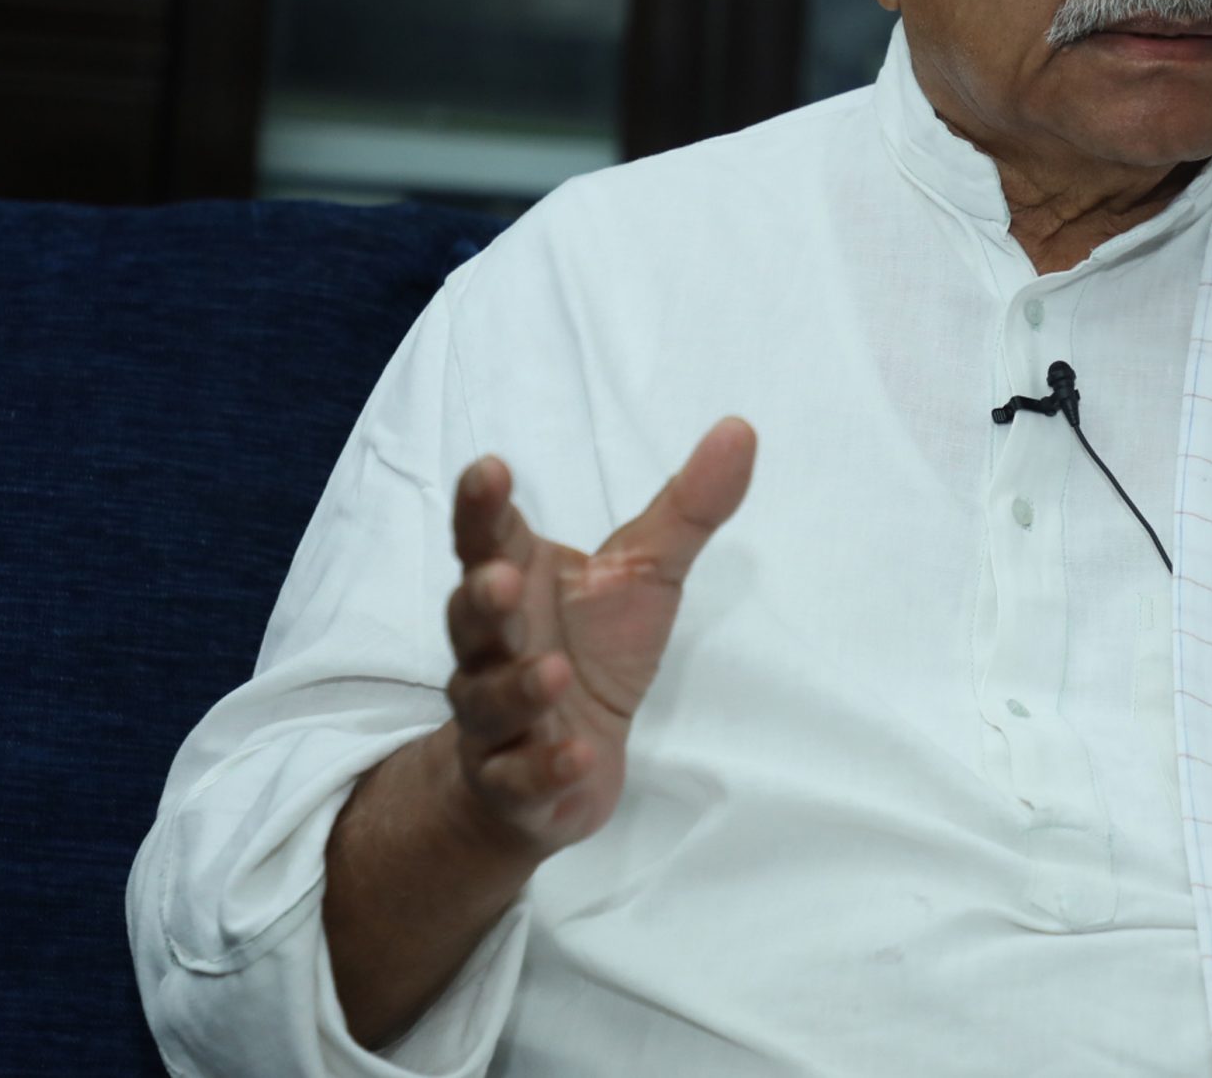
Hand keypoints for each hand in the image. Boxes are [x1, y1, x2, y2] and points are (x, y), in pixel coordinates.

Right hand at [441, 419, 756, 858]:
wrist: (559, 767)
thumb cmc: (593, 651)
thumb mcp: (645, 574)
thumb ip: (686, 507)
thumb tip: (740, 427)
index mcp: (516, 585)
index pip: (486, 539)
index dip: (481, 507)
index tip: (489, 468)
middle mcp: (492, 649)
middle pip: (471, 620)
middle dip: (482, 599)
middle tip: (498, 578)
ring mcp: (496, 720)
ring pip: (488, 702)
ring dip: (517, 687)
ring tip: (552, 670)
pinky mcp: (514, 784)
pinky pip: (519, 778)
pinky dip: (545, 767)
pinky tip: (577, 754)